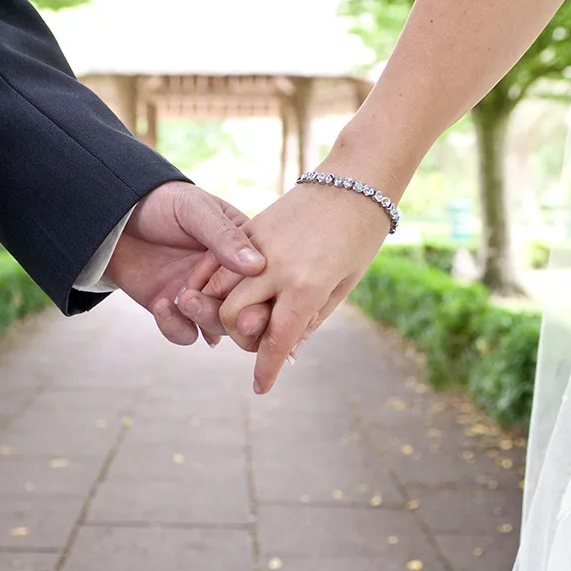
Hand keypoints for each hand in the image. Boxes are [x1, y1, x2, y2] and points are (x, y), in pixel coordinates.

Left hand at [104, 181, 265, 344]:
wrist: (116, 214)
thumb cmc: (163, 202)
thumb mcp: (195, 209)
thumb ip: (224, 237)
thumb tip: (258, 266)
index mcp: (245, 250)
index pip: (267, 281)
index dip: (264, 294)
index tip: (253, 296)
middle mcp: (227, 278)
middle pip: (249, 313)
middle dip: (240, 317)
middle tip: (223, 309)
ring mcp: (202, 296)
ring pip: (219, 328)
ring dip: (205, 319)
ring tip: (184, 297)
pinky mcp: (175, 310)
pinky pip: (184, 333)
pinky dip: (175, 326)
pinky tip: (162, 304)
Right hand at [178, 179, 389, 392]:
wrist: (356, 182)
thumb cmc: (359, 237)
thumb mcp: (342, 286)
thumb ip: (310, 319)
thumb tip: (288, 351)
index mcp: (306, 286)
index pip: (276, 340)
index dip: (266, 369)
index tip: (261, 388)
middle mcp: (276, 267)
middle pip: (233, 317)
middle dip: (240, 339)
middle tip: (255, 343)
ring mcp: (259, 245)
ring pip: (217, 288)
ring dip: (221, 311)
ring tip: (238, 320)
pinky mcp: (251, 227)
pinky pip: (219, 259)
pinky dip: (211, 280)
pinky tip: (215, 293)